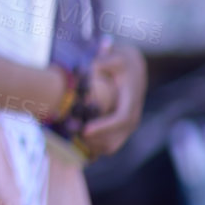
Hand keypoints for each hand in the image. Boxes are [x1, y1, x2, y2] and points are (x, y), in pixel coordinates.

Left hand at [81, 42, 146, 158]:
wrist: (132, 67)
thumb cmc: (119, 61)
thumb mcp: (113, 57)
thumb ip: (102, 62)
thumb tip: (89, 70)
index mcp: (131, 101)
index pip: (121, 119)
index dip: (104, 127)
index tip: (85, 130)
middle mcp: (132, 116)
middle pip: (117, 137)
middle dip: (95, 140)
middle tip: (72, 135)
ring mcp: (127, 124)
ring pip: (113, 145)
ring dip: (93, 146)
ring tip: (71, 137)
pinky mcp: (120, 128)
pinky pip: (109, 145)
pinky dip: (94, 147)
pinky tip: (75, 142)